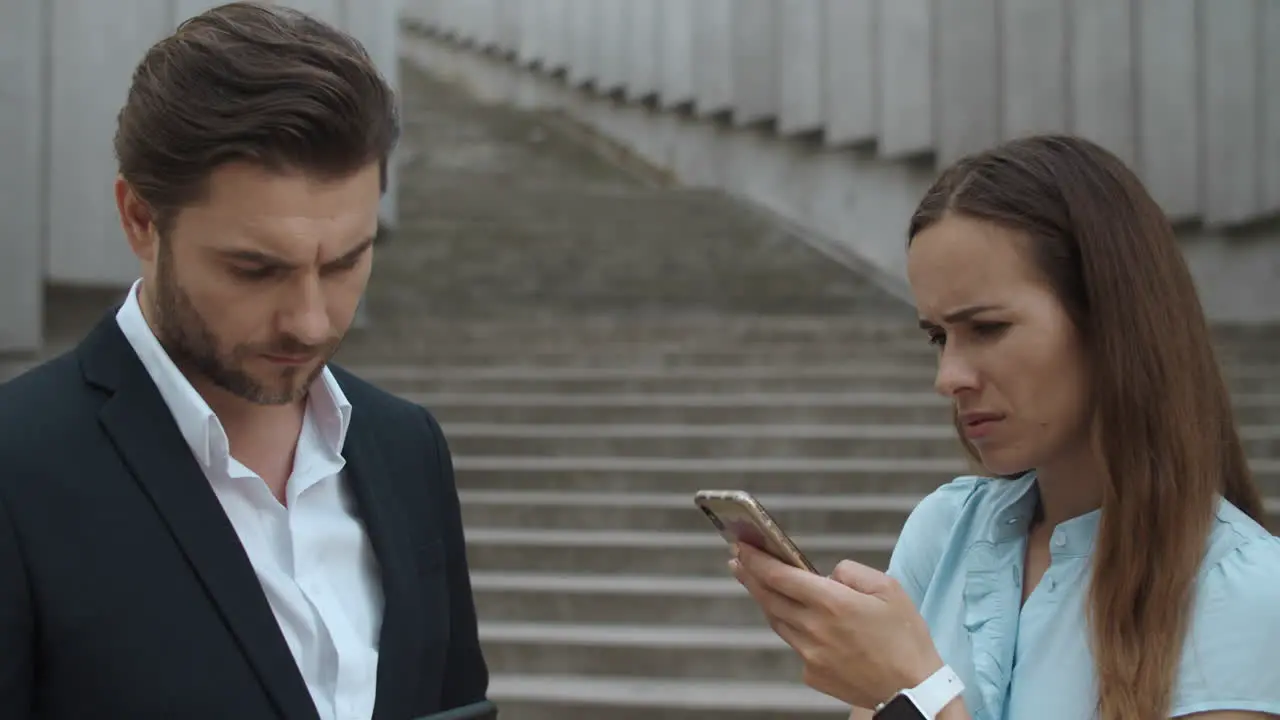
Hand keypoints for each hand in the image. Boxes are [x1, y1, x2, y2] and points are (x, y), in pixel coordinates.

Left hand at [730, 543, 943, 709]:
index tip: (741, 546)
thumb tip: (827, 574)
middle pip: (769, 597)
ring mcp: (810, 654)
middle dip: (750, 575)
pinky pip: (796, 645)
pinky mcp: (813, 674)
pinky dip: (794, 629)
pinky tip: (801, 621)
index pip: (779, 575)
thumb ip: (851, 572)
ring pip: (777, 621)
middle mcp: (814, 628)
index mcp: (832, 603)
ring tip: (759, 583)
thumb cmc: (905, 638)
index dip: (756, 559)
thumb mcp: (888, 588)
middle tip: (738, 559)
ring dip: (766, 600)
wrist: (913, 690)